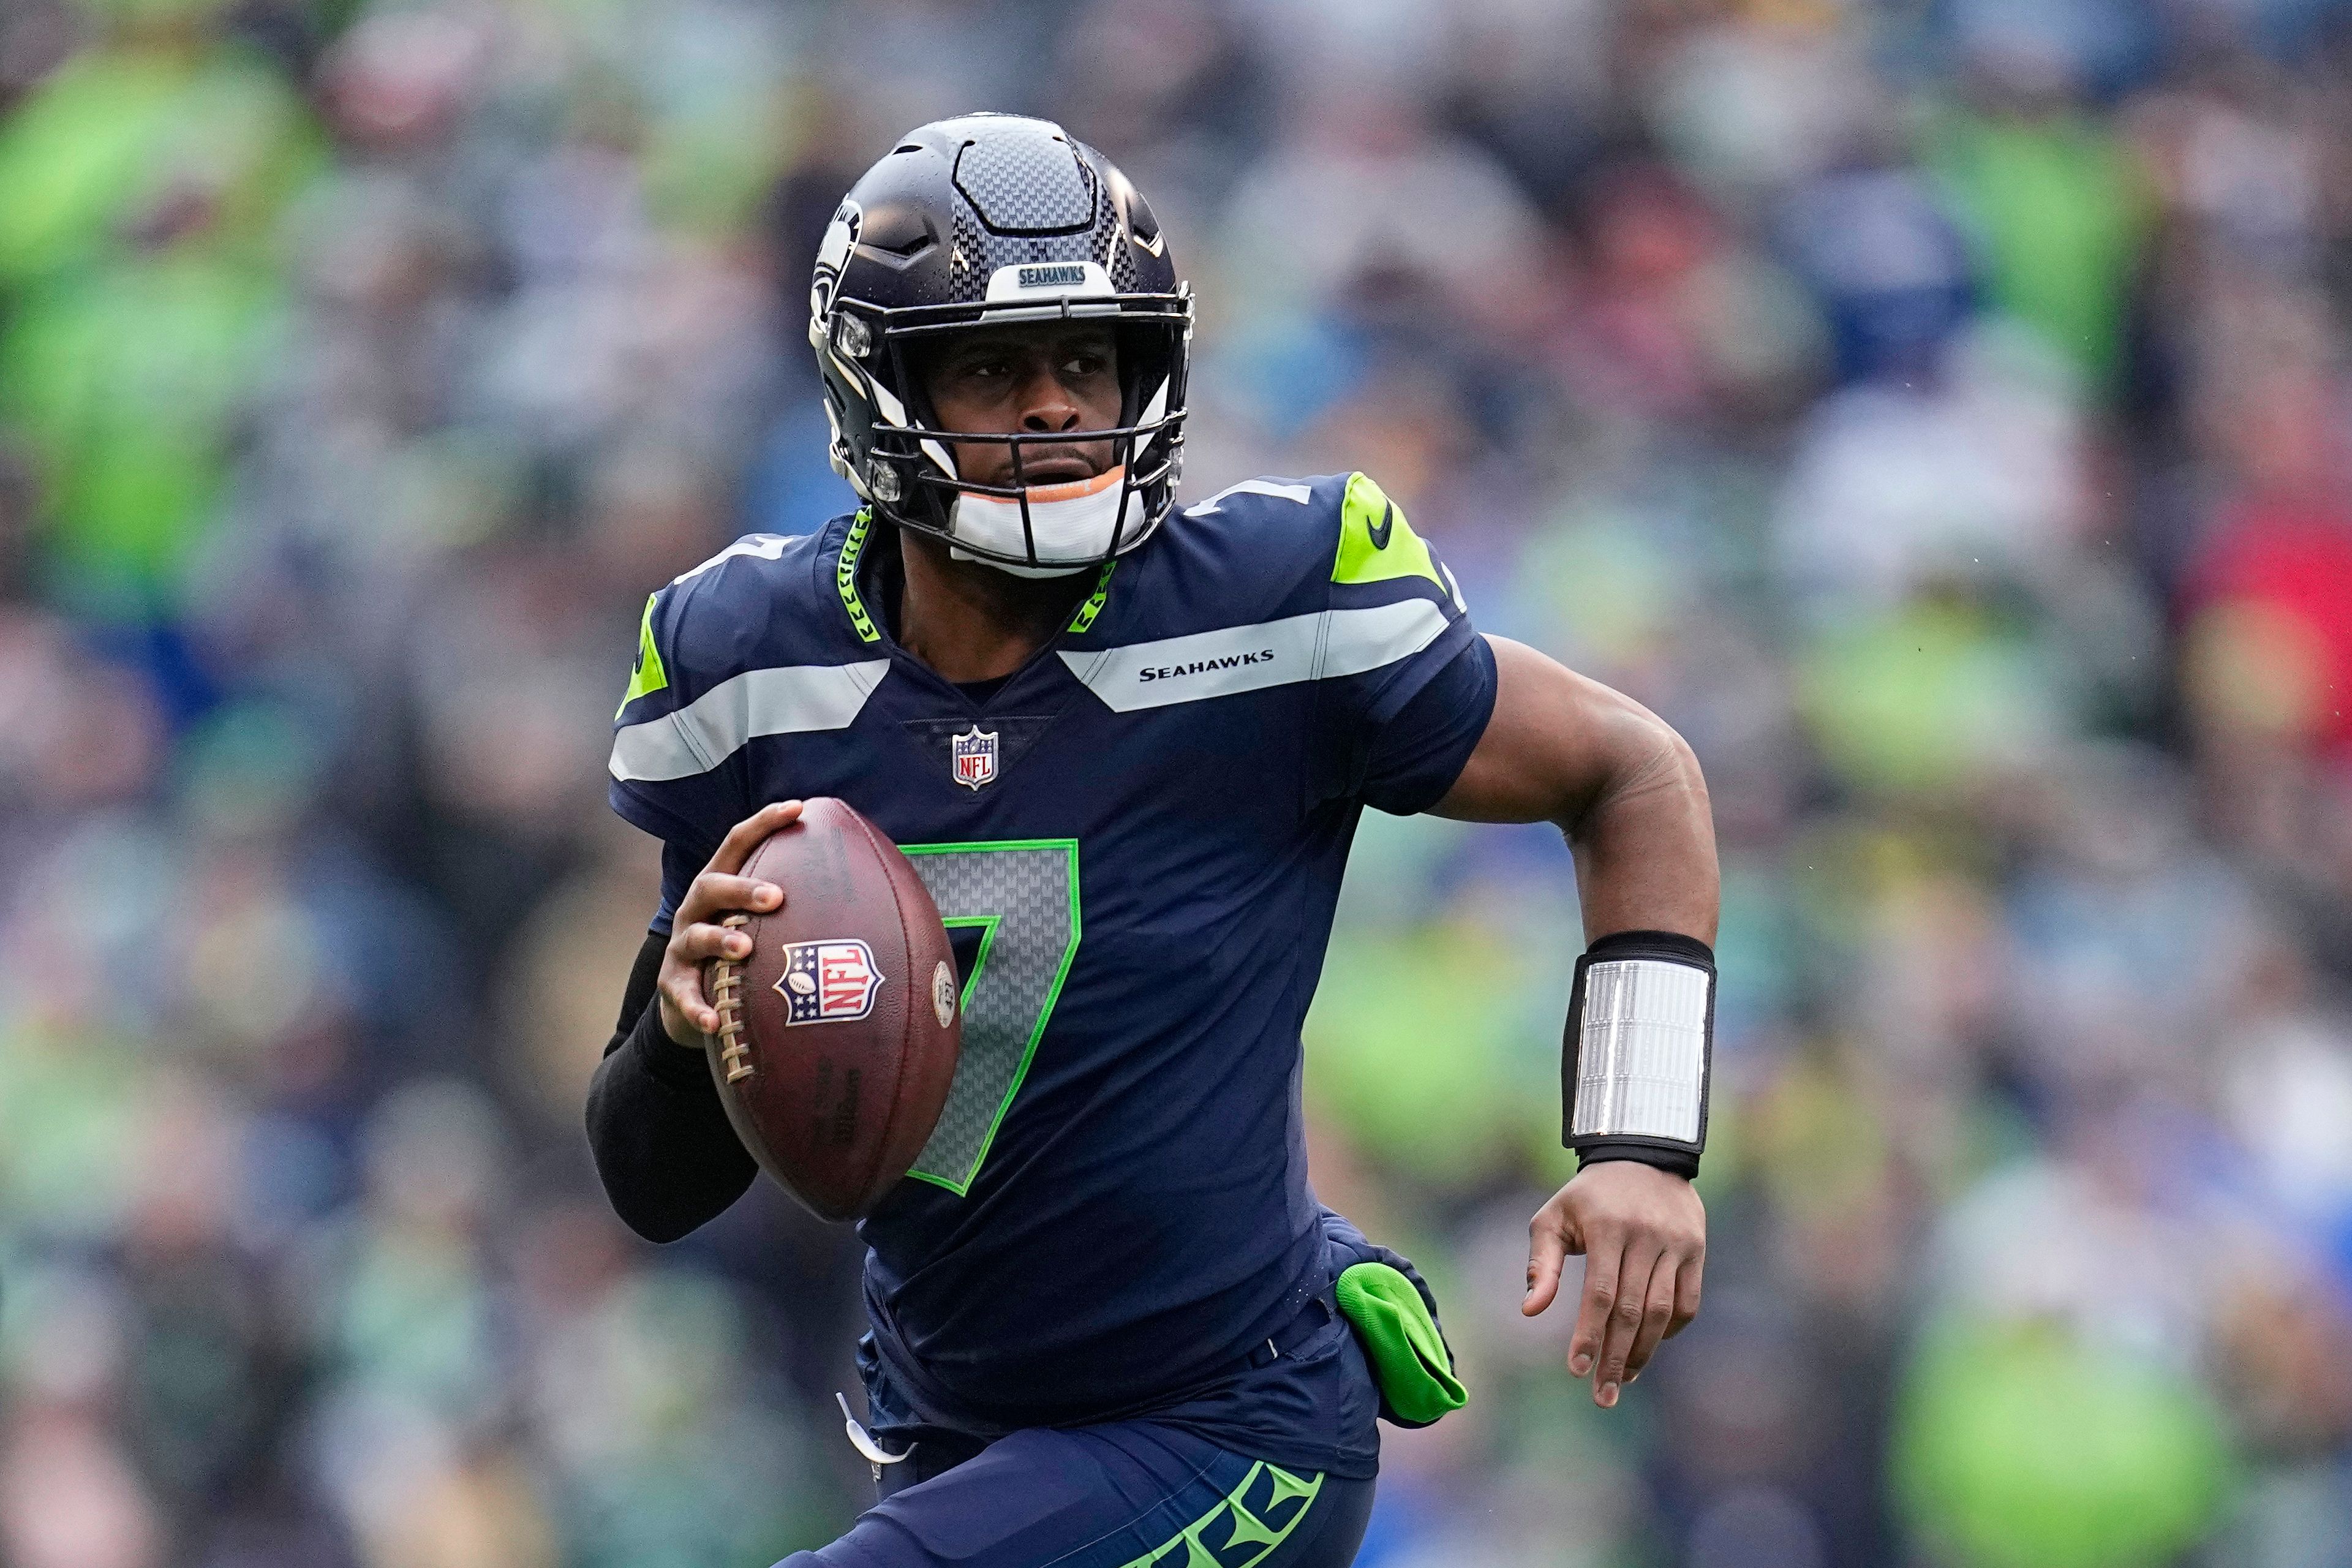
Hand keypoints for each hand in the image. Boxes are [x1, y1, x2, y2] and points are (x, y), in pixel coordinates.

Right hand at [656, 800, 800, 1046]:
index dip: (764, 823)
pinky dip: (697, 1007)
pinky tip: (714, 1020)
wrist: (688, 999)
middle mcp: (696, 909)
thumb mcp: (760, 921)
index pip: (737, 843)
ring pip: (696, 936)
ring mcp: (682, 946)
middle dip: (742, 888)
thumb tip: (874, 896)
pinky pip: (683, 996)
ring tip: (744, 948)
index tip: (798, 808)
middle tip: (776, 897)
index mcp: (721, 885)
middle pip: (712, 885)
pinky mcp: (673, 984)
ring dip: (719, 941)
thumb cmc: (740, 950)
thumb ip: (798, 906)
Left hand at [1522, 1160, 1704, 1407]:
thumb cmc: (1587, 1197)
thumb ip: (1541, 1263)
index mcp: (1606, 1227)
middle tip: (1603, 1396)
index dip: (1588, 1335)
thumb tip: (1530, 1311)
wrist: (1642, 1157)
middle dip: (1616, 1358)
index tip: (1576, 1370)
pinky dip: (1670, 1330)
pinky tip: (1650, 1345)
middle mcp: (1645, 1236)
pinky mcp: (1696, 1250)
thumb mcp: (1553, 1217)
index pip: (1599, 1294)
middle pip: (1632, 1311)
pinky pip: (1687, 1303)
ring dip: (1644, 1352)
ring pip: (1662, 1312)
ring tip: (1625, 1379)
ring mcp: (1676, 1243)